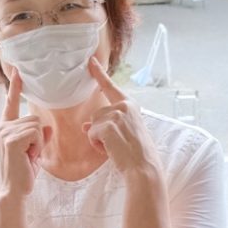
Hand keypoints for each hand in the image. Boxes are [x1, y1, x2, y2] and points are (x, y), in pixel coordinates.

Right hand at [0, 72, 45, 198]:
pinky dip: (38, 146)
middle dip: (39, 137)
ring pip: (37, 126)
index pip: (11, 103)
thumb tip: (47, 128)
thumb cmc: (23, 172)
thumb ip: (38, 137)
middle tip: (29, 154)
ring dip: (39, 143)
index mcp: (5, 128)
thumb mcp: (33, 151)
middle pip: (35, 118)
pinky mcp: (11, 139)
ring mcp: (5, 132)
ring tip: (28, 156)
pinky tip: (28, 157)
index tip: (18, 71)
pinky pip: (37, 133)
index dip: (15, 87)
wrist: (14, 190)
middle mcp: (2, 127)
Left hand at [84, 58, 157, 178]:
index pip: (110, 87)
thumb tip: (85, 125)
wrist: (143, 166)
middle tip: (117, 143)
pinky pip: (91, 134)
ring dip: (99, 138)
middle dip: (100, 130)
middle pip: (96, 114)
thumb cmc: (135, 152)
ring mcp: (116, 114)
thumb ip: (106, 123)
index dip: (99, 74)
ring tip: (115, 146)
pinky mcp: (108, 124)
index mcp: (130, 104)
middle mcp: (124, 105)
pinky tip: (111, 149)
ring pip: (92, 124)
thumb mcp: (122, 132)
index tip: (90, 61)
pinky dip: (97, 145)